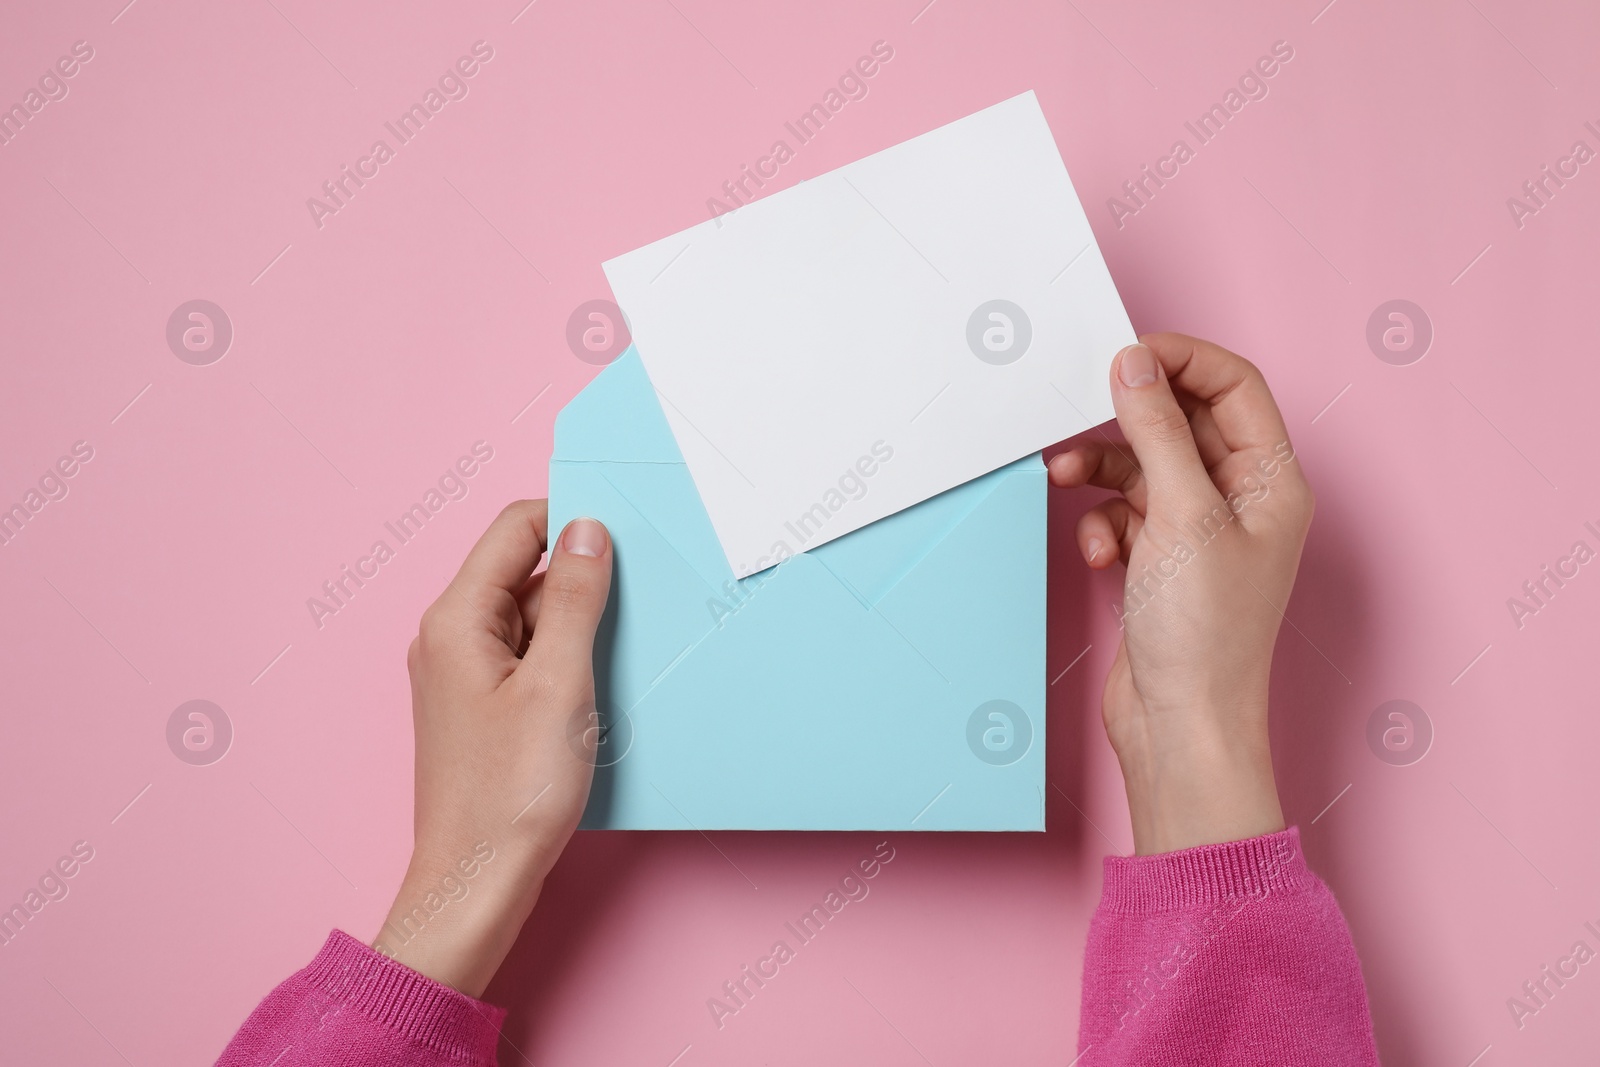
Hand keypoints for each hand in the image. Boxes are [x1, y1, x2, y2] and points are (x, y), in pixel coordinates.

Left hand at [372, 501, 612, 995]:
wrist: (477, 885)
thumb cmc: (512, 795)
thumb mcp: (560, 684)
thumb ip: (574, 599)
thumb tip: (587, 530)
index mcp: (456, 619)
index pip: (515, 528)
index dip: (571, 519)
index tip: (626, 534)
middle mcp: (450, 637)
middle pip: (523, 570)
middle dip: (581, 578)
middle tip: (637, 601)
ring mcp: (463, 674)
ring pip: (530, 617)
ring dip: (577, 624)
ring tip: (618, 656)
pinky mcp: (482, 708)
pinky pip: (529, 657)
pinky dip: (566, 660)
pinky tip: (599, 689)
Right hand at [1049, 334, 1312, 854]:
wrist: (1180, 730)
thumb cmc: (1204, 636)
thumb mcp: (1179, 516)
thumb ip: (1155, 432)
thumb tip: (1133, 365)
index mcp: (1272, 481)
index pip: (1233, 386)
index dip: (1180, 360)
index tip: (1124, 355)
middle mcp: (1242, 501)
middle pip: (1183, 423)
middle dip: (1128, 419)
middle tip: (1080, 409)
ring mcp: (1200, 533)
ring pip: (1145, 467)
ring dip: (1102, 468)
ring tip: (1064, 477)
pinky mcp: (1162, 563)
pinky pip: (1125, 512)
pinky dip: (1102, 521)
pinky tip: (1096, 550)